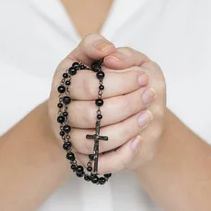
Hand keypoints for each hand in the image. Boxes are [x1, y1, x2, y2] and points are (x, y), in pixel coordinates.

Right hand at [47, 34, 154, 173]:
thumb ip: (96, 45)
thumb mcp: (90, 57)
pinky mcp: (81, 159)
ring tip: (147, 116)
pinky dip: (121, 155)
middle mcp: (61, 112)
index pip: (87, 86)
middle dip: (127, 104)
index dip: (118, 82)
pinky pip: (99, 165)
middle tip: (149, 96)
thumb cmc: (91, 81)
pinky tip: (138, 140)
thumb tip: (109, 52)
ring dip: (127, 129)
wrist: (82, 114)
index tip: (142, 77)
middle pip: (92, 115)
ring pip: (95, 142)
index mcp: (63, 84)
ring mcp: (69, 138)